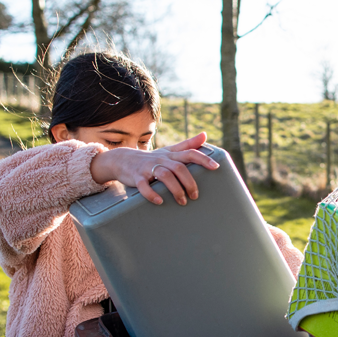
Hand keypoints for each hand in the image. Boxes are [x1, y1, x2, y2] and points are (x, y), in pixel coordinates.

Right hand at [90, 132, 218, 205]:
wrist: (122, 160)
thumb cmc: (152, 158)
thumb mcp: (169, 150)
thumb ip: (188, 144)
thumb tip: (205, 135)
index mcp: (171, 155)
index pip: (190, 153)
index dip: (203, 159)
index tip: (216, 167)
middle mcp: (161, 160)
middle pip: (179, 168)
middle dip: (189, 182)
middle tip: (195, 196)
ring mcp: (148, 168)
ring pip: (164, 176)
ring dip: (175, 189)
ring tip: (183, 201)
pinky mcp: (136, 178)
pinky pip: (144, 186)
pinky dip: (152, 194)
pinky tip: (160, 201)